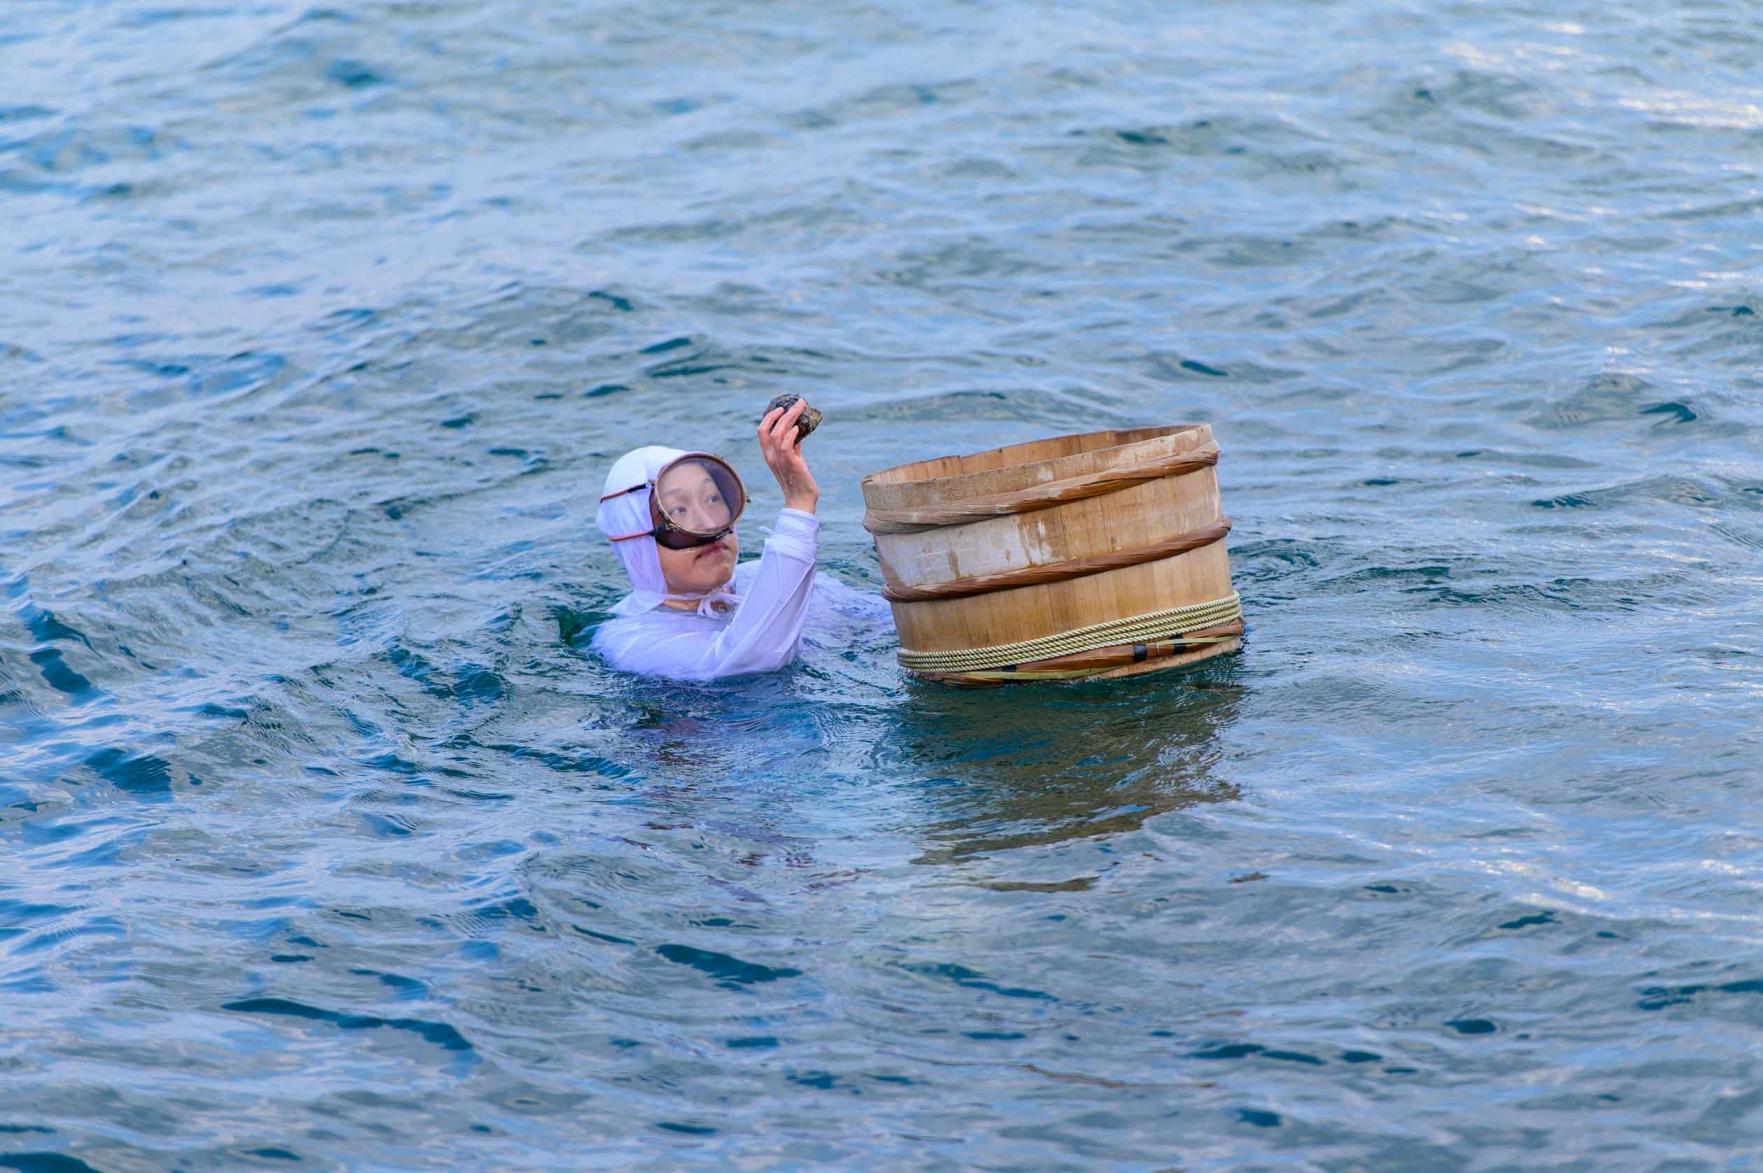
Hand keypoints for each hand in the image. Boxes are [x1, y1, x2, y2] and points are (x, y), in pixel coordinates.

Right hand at [757, 399, 819, 513]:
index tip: (781, 408)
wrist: (801, 500)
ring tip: (800, 408)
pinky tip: (799, 428)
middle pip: (767, 428)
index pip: (762, 432)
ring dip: (790, 418)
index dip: (769, 417)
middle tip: (796, 403)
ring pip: (778, 433)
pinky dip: (791, 434)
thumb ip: (792, 446)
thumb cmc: (798, 480)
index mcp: (769, 455)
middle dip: (780, 413)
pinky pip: (786, 445)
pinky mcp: (790, 464)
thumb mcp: (793, 459)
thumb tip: (797, 431)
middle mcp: (770, 456)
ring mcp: (779, 460)